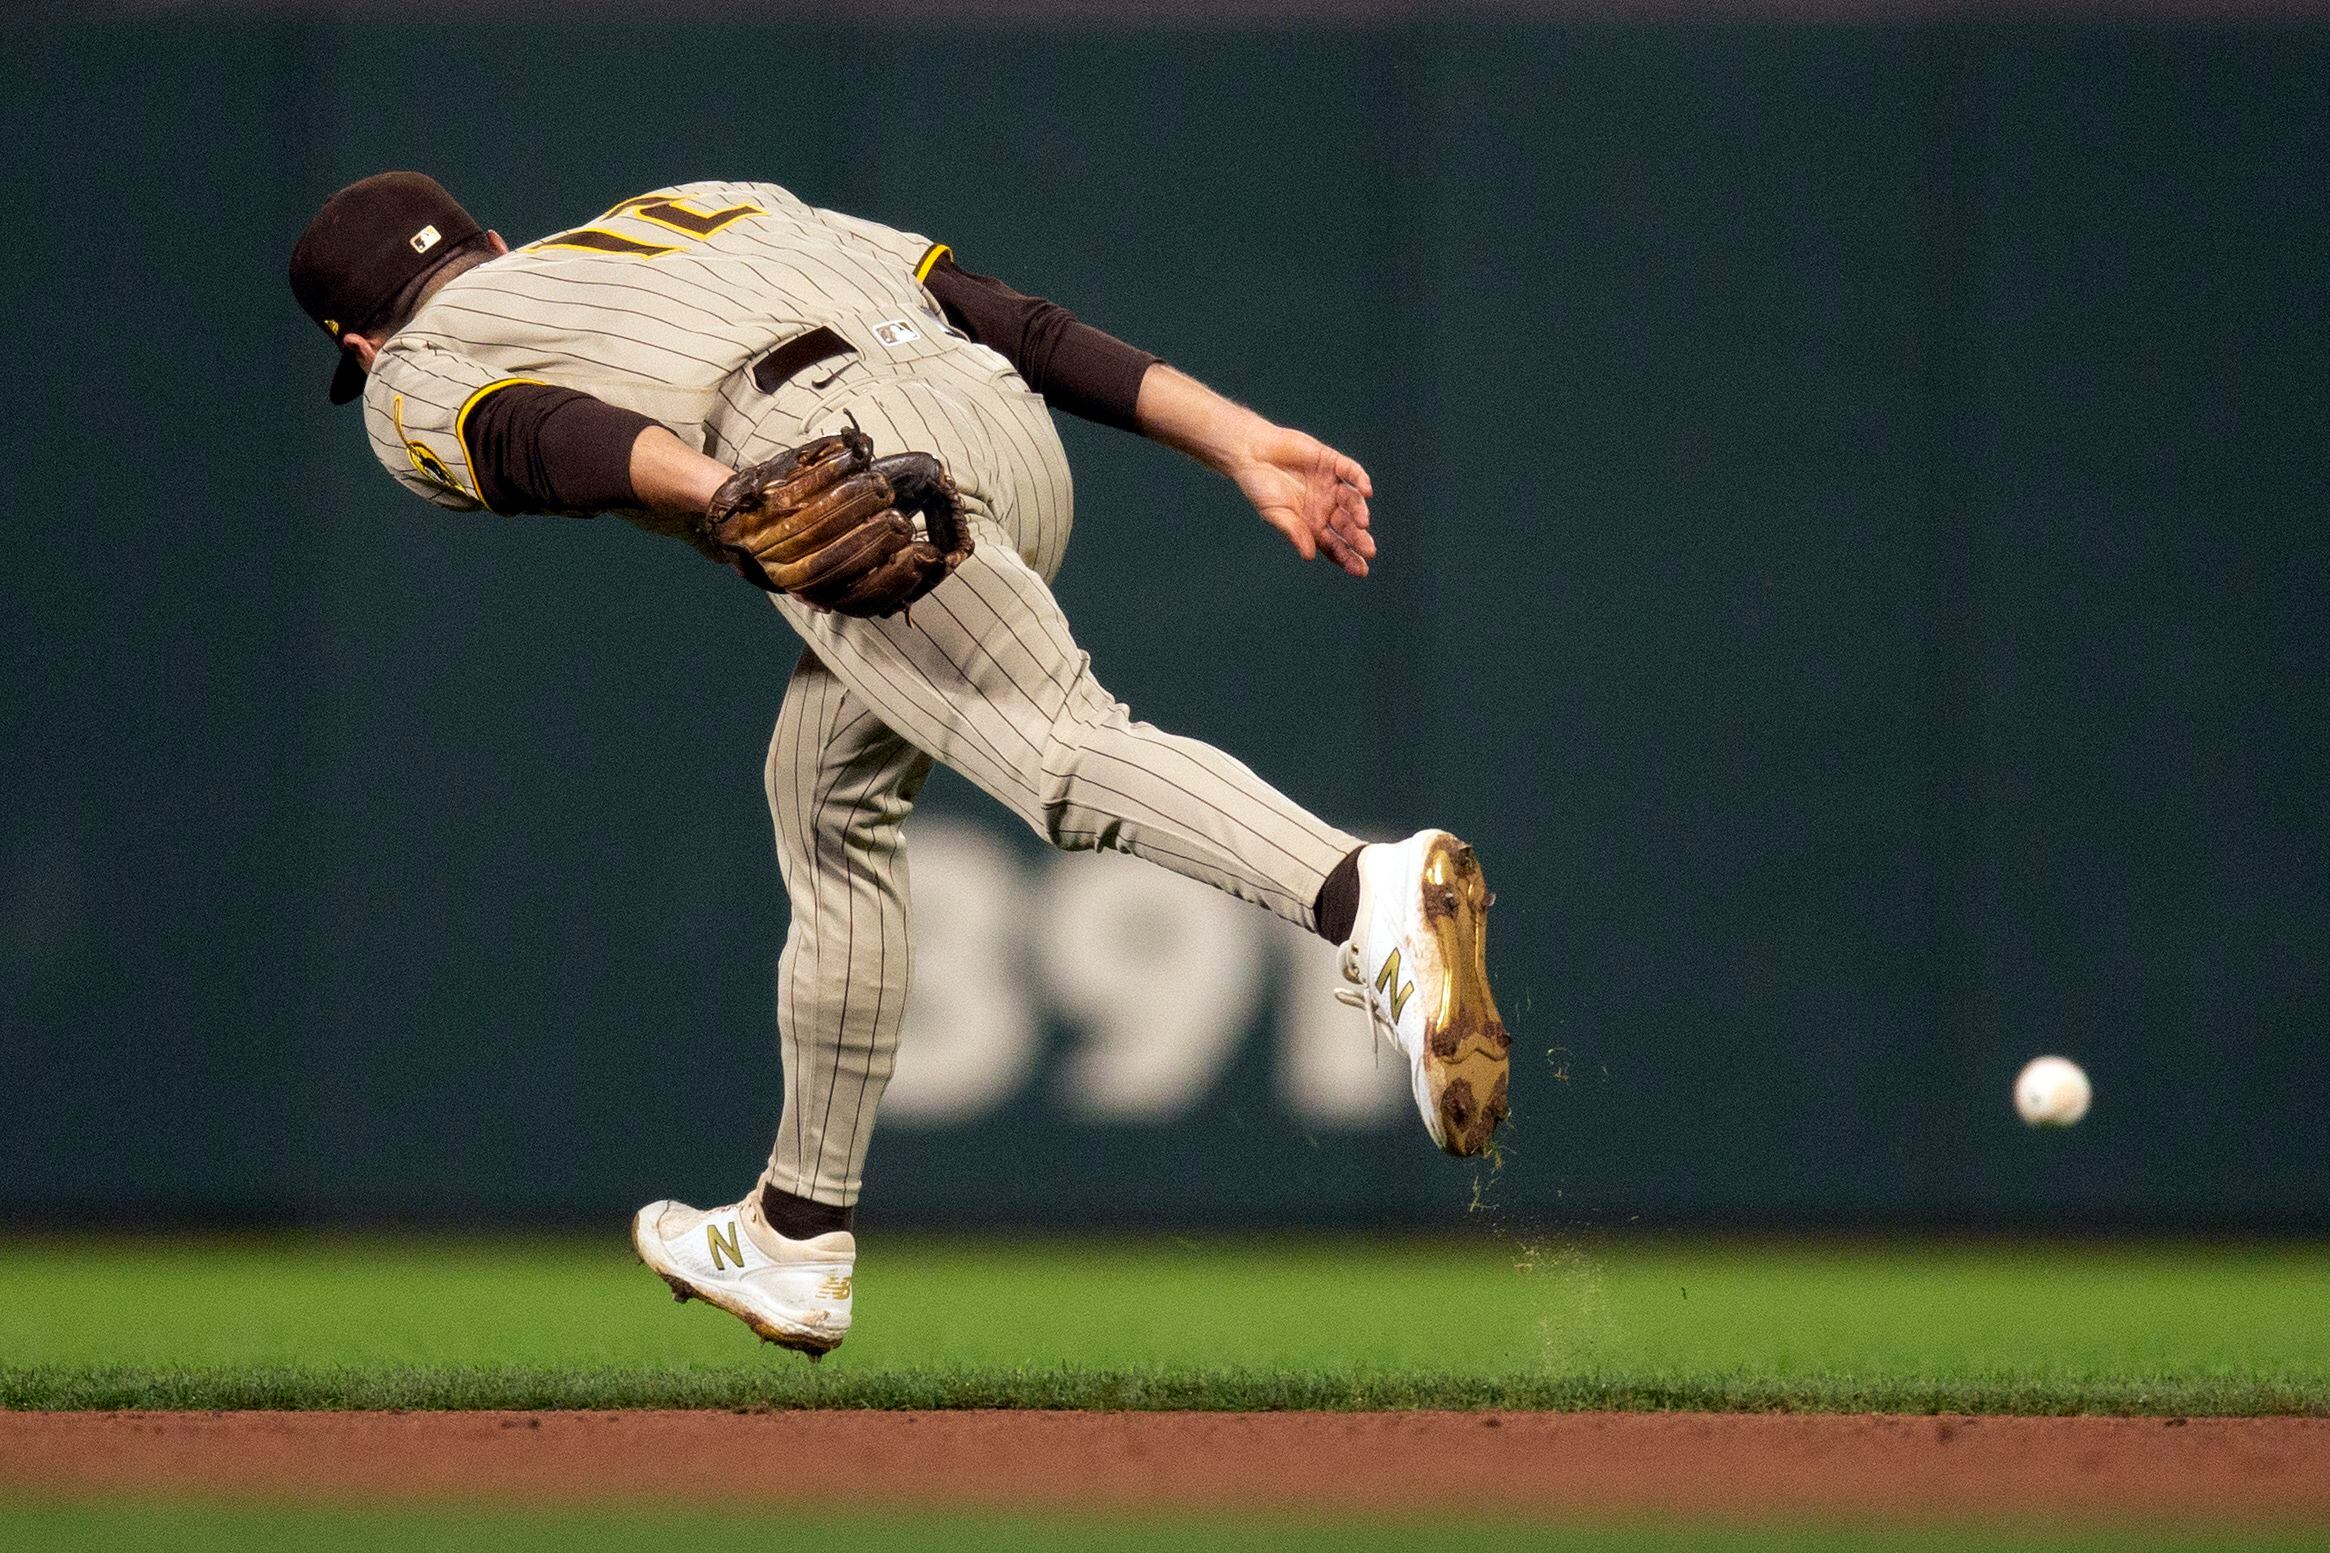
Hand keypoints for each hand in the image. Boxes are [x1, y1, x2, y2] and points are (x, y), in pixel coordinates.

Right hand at [1228, 426, 1376, 578]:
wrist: (1251, 453)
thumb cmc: (1259, 486)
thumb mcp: (1274, 513)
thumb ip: (1293, 531)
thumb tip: (1310, 556)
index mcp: (1312, 524)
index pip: (1334, 545)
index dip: (1348, 558)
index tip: (1360, 571)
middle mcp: (1325, 506)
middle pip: (1348, 526)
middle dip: (1359, 539)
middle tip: (1368, 550)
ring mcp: (1330, 484)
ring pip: (1352, 501)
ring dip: (1359, 512)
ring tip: (1362, 523)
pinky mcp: (1331, 462)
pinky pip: (1351, 472)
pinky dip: (1360, 480)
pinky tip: (1366, 491)